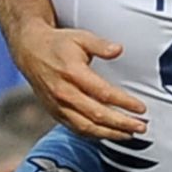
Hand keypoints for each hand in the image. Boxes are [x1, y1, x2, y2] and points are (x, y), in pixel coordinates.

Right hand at [12, 19, 145, 140]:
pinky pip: (76, 128)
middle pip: (97, 114)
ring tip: (129, 134)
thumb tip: (118, 49)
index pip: (103, 93)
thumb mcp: (80, 37)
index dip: (124, 102)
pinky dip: (94, 134)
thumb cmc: (57, 44)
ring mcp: (58, 105)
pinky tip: (108, 134)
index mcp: (72, 73)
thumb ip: (101, 45)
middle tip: (141, 126)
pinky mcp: (55, 112)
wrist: (30, 51)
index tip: (141, 108)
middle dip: (122, 123)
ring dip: (110, 133)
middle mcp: (64, 92)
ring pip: (86, 126)